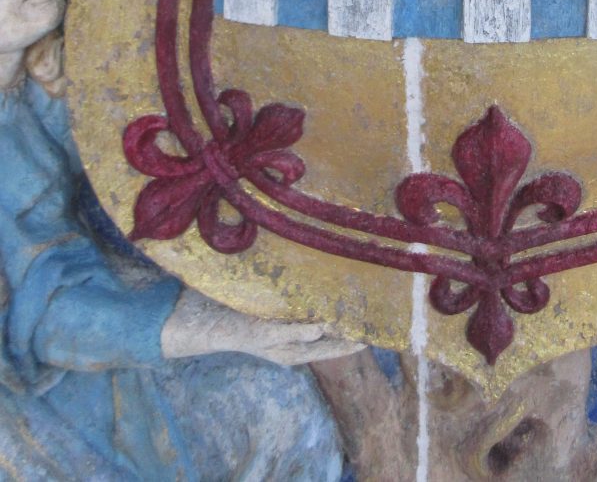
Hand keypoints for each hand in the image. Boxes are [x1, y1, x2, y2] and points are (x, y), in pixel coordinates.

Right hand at [160, 288, 364, 364]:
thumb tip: (325, 329)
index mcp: (292, 350)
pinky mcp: (273, 300)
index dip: (355, 340)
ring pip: (318, 310)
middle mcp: (292, 335)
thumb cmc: (228, 329)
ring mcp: (282, 317)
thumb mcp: (262, 334)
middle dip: (350, 317)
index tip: (380, 330)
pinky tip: (327, 270)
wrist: (192, 316)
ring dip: (337, 300)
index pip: (333, 347)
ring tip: (360, 284)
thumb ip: (292, 332)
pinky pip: (302, 295)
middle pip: (329, 328)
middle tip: (377, 300)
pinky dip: (316, 286)